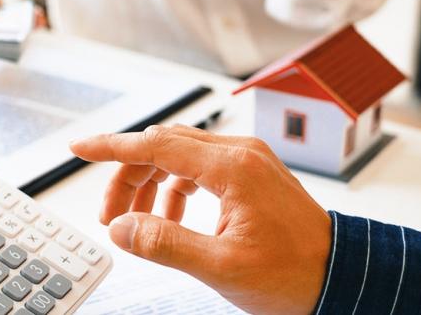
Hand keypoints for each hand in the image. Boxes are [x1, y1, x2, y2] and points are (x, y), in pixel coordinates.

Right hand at [70, 125, 331, 314]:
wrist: (341, 276)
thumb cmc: (294, 273)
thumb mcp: (222, 266)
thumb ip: (165, 243)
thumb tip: (122, 228)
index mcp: (232, 168)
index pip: (156, 144)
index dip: (112, 147)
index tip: (80, 149)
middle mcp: (239, 153)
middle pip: (163, 146)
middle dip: (128, 176)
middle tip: (109, 216)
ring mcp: (246, 160)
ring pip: (178, 155)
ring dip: (150, 183)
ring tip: (136, 223)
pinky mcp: (249, 173)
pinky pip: (198, 168)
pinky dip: (174, 189)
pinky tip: (170, 220)